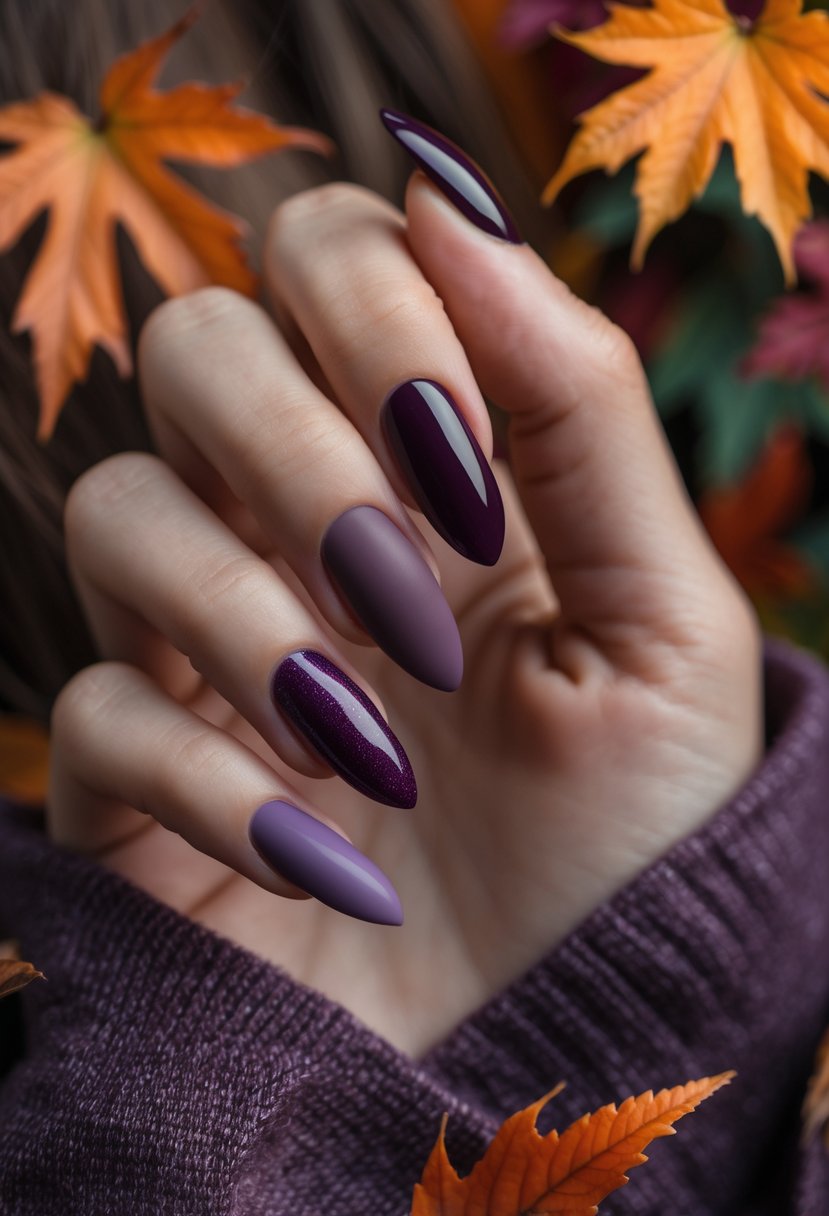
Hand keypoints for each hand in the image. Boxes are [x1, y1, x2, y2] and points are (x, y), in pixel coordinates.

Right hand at [49, 135, 761, 1056]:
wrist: (569, 1040)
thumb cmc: (635, 836)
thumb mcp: (663, 617)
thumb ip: (577, 404)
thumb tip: (445, 194)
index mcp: (433, 470)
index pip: (326, 256)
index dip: (379, 310)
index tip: (465, 452)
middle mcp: (303, 528)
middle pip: (193, 346)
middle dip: (295, 444)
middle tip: (408, 582)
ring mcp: (210, 647)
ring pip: (114, 508)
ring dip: (246, 612)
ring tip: (370, 737)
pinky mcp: (139, 778)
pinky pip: (98, 713)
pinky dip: (206, 777)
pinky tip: (320, 856)